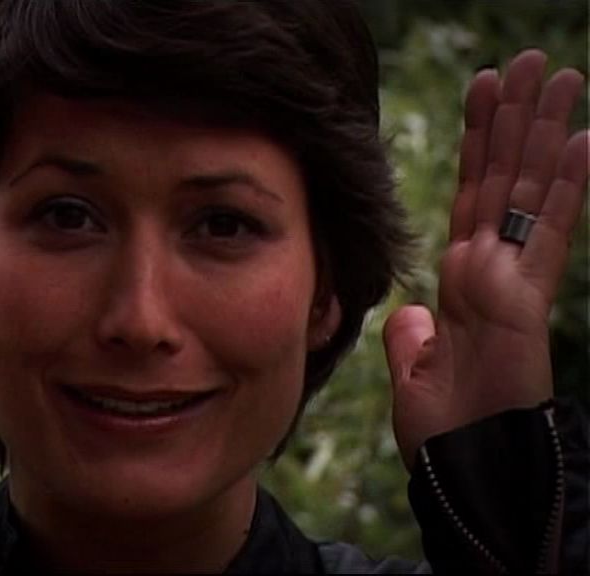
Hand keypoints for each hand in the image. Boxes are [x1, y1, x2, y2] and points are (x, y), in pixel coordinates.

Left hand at [383, 50, 587, 469]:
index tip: (487, 93)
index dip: (480, 145)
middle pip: (503, 179)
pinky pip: (546, 232)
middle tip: (530, 62)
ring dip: (542, 132)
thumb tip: (411, 313)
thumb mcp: (414, 376)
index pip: (471, 197)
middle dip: (516, 120)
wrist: (461, 471)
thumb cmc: (442, 435)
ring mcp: (511, 280)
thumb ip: (413, 338)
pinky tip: (582, 140)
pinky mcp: (526, 298)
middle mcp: (490, 271)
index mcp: (462, 283)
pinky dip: (564, 187)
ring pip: (526, 190)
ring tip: (558, 74)